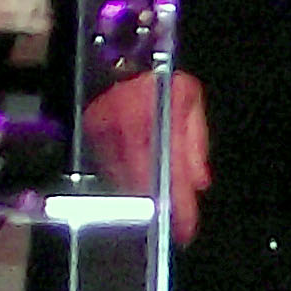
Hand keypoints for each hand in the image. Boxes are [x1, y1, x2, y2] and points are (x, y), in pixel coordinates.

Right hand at [85, 72, 210, 245]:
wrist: (118, 59)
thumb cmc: (160, 81)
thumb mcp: (190, 99)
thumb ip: (196, 141)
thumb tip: (200, 182)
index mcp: (159, 117)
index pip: (172, 169)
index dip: (180, 200)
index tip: (187, 225)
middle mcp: (129, 127)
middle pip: (146, 179)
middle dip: (161, 208)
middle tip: (175, 231)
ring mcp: (105, 132)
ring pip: (124, 179)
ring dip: (141, 202)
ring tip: (159, 221)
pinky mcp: (89, 133)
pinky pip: (106, 169)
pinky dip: (122, 186)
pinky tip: (135, 199)